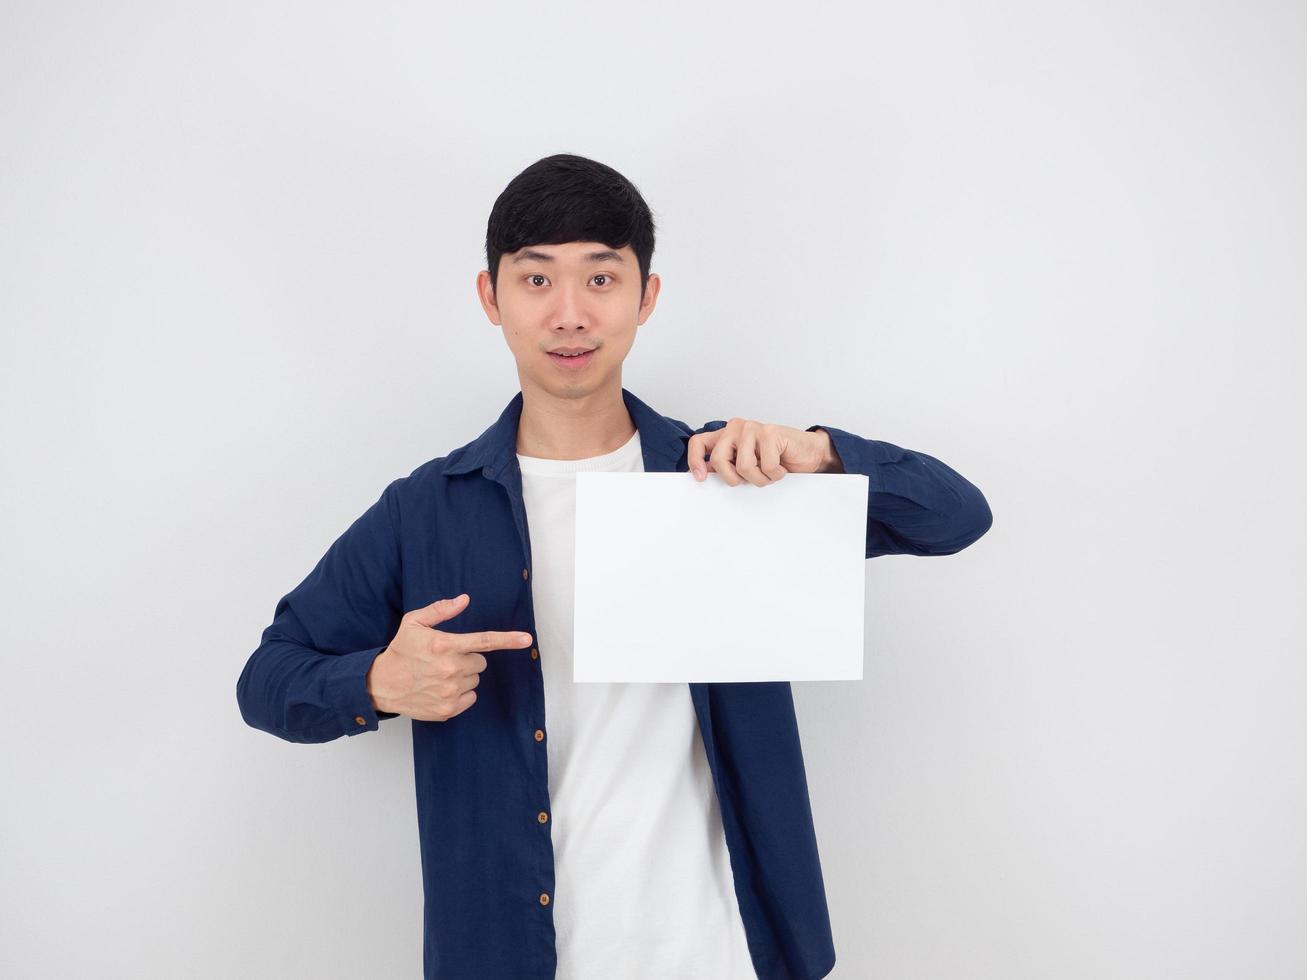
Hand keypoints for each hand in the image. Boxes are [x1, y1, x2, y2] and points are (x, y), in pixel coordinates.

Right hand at [366, 594, 531, 721]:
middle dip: (468, 658)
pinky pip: (470, 698)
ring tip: (439, 674)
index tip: (526, 639)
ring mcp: (450, 691)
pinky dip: (460, 694)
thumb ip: (441, 610)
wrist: (381, 685)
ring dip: (463, 676)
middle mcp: (450, 669)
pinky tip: (441, 688)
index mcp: (445, 645)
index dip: (508, 639)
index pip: (484, 641)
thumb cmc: (400, 651)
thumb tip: (464, 599)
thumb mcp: (414, 623)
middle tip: (445, 659)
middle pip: (481, 662)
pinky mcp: (448, 708)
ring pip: (475, 680)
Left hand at [687, 418, 836, 485]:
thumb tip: (705, 478)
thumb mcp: (746, 465)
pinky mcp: (770, 432)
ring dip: (760, 478)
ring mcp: (752, 428)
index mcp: (726, 435)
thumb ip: (727, 466)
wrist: (807, 454)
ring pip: (743, 467)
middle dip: (734, 478)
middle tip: (750, 479)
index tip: (701, 478)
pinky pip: (766, 466)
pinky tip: (782, 466)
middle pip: (718, 460)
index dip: (695, 461)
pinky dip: (776, 474)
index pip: (698, 442)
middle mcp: (735, 428)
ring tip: (769, 471)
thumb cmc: (776, 460)